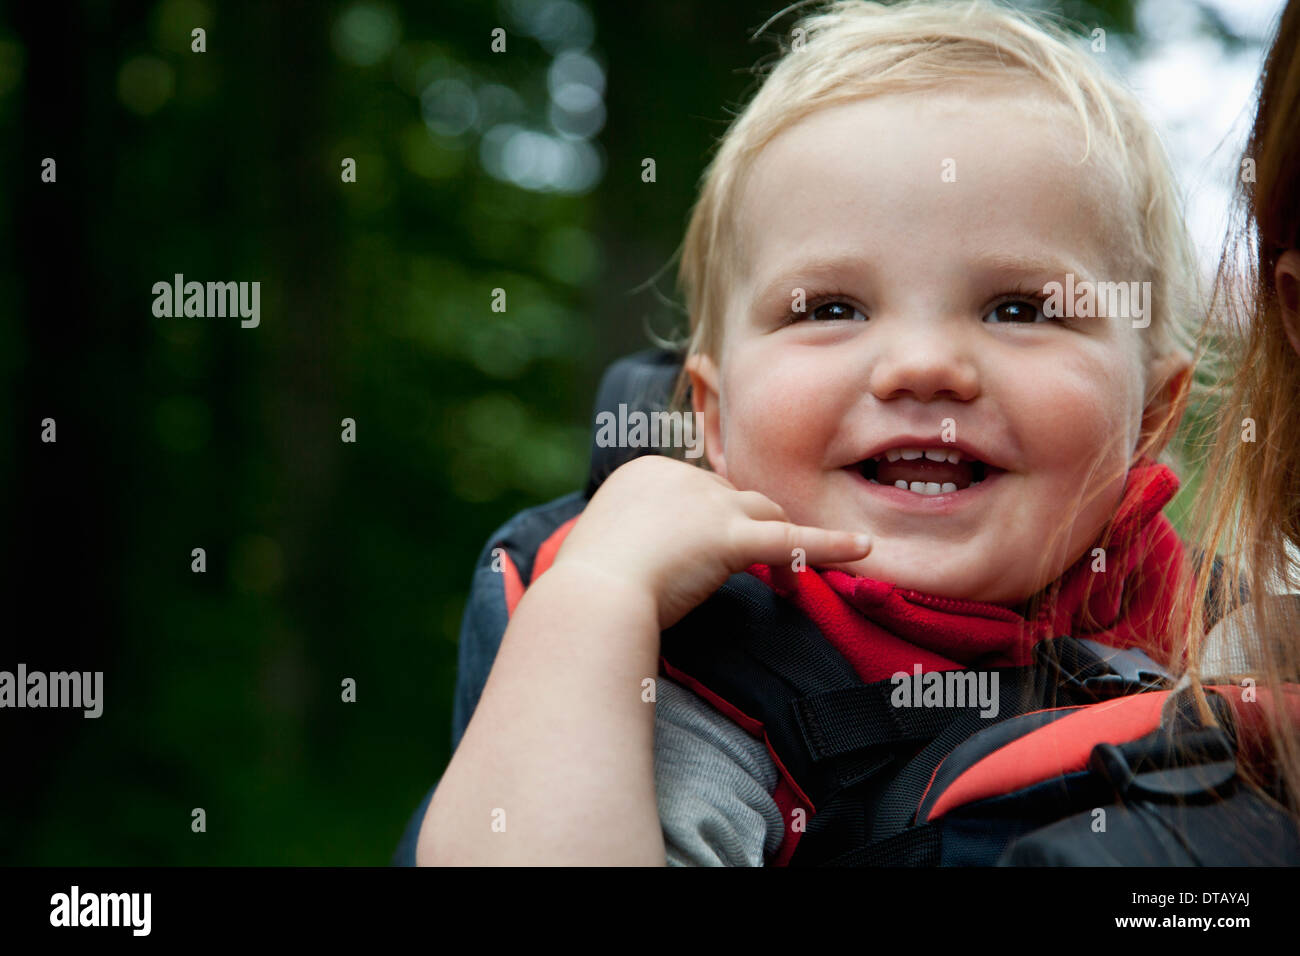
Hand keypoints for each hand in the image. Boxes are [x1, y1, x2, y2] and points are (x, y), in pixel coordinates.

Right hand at [550, 455, 870, 628]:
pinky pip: (792, 540)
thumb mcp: (606, 547)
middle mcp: (680, 477)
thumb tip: (648, 559)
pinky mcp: (729, 536)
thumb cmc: (587, 588)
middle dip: (750, 532)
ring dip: (782, 548)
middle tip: (756, 574)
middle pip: (737, 498)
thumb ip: (634, 538)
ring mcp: (707, 502)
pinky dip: (830, 545)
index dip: (712, 525)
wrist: (588, 600)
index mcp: (647, 472)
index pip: (699, 491)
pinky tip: (863, 549)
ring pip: (765, 513)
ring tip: (785, 589)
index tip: (707, 557)